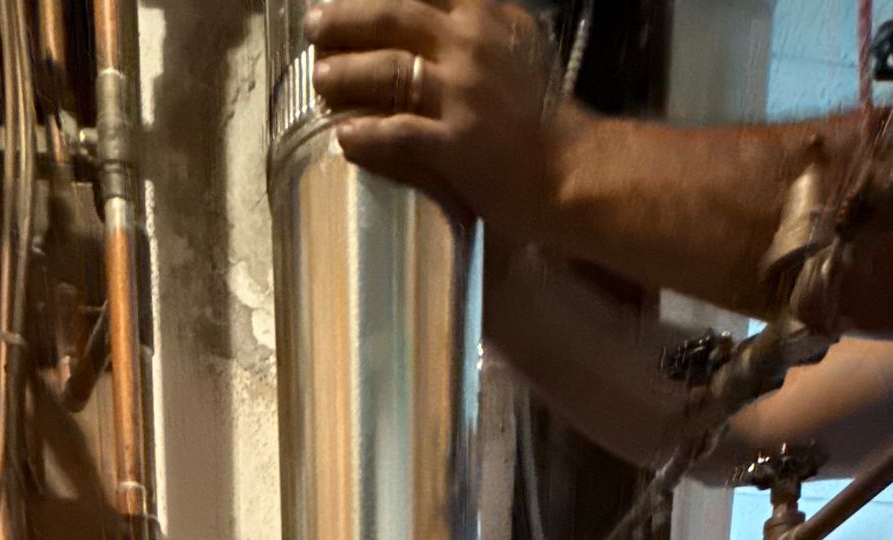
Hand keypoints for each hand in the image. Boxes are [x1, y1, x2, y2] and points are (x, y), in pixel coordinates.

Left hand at [306, 0, 581, 242]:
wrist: (577, 171)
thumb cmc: (547, 116)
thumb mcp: (519, 47)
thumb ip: (480, 27)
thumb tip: (440, 17)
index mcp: (486, 15)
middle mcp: (471, 44)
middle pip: (393, 17)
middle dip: (345, 18)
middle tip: (315, 26)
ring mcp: (463, 94)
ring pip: (388, 71)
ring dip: (346, 74)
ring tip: (322, 80)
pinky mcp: (456, 144)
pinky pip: (398, 133)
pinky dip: (366, 134)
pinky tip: (344, 137)